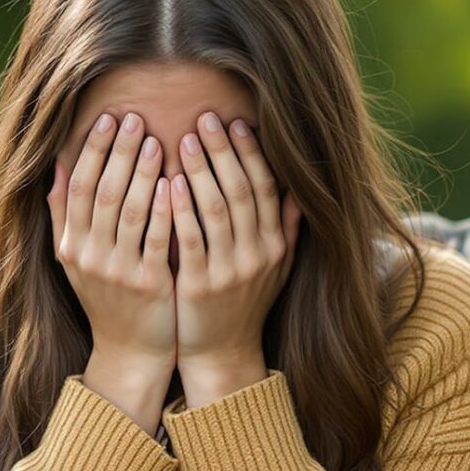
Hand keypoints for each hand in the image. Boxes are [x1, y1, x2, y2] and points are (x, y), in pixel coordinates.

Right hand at [48, 110, 178, 432]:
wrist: (131, 349)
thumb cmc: (108, 296)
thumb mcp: (75, 259)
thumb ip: (64, 215)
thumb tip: (55, 166)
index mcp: (71, 245)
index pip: (78, 187)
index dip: (91, 151)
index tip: (107, 119)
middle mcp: (88, 256)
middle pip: (102, 193)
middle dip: (117, 153)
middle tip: (134, 118)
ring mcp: (117, 271)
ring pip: (128, 212)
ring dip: (140, 173)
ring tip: (155, 141)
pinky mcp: (148, 284)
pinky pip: (155, 239)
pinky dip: (162, 209)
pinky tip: (173, 182)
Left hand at [171, 112, 299, 403]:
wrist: (222, 352)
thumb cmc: (245, 302)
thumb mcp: (276, 267)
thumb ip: (287, 227)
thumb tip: (299, 187)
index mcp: (275, 245)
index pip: (267, 188)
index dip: (251, 154)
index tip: (235, 124)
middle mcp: (258, 255)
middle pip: (243, 191)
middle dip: (223, 152)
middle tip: (204, 118)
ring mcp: (231, 270)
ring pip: (218, 210)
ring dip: (201, 170)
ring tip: (183, 139)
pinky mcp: (201, 285)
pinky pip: (192, 239)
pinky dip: (182, 208)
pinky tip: (170, 182)